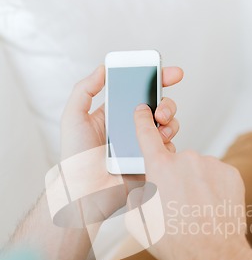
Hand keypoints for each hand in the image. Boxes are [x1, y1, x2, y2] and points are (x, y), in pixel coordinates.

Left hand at [61, 65, 182, 160]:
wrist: (85, 191)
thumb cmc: (75, 157)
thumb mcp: (73, 117)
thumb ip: (84, 89)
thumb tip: (102, 69)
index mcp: (116, 114)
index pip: (139, 92)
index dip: (157, 80)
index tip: (171, 74)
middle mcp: (132, 128)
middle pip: (159, 108)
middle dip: (167, 103)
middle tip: (160, 110)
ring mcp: (142, 145)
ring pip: (168, 127)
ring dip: (170, 121)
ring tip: (160, 125)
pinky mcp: (150, 162)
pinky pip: (167, 149)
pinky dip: (167, 143)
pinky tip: (158, 143)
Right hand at [128, 104, 247, 259]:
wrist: (212, 255)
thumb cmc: (173, 241)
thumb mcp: (137, 221)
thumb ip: (136, 195)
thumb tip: (141, 188)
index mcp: (159, 168)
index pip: (146, 134)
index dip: (142, 120)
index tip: (142, 109)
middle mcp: (186, 159)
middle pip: (175, 162)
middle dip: (174, 177)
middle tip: (177, 205)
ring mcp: (211, 165)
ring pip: (198, 169)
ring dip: (196, 183)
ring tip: (197, 211)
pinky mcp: (231, 173)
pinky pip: (217, 175)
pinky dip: (214, 187)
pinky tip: (212, 208)